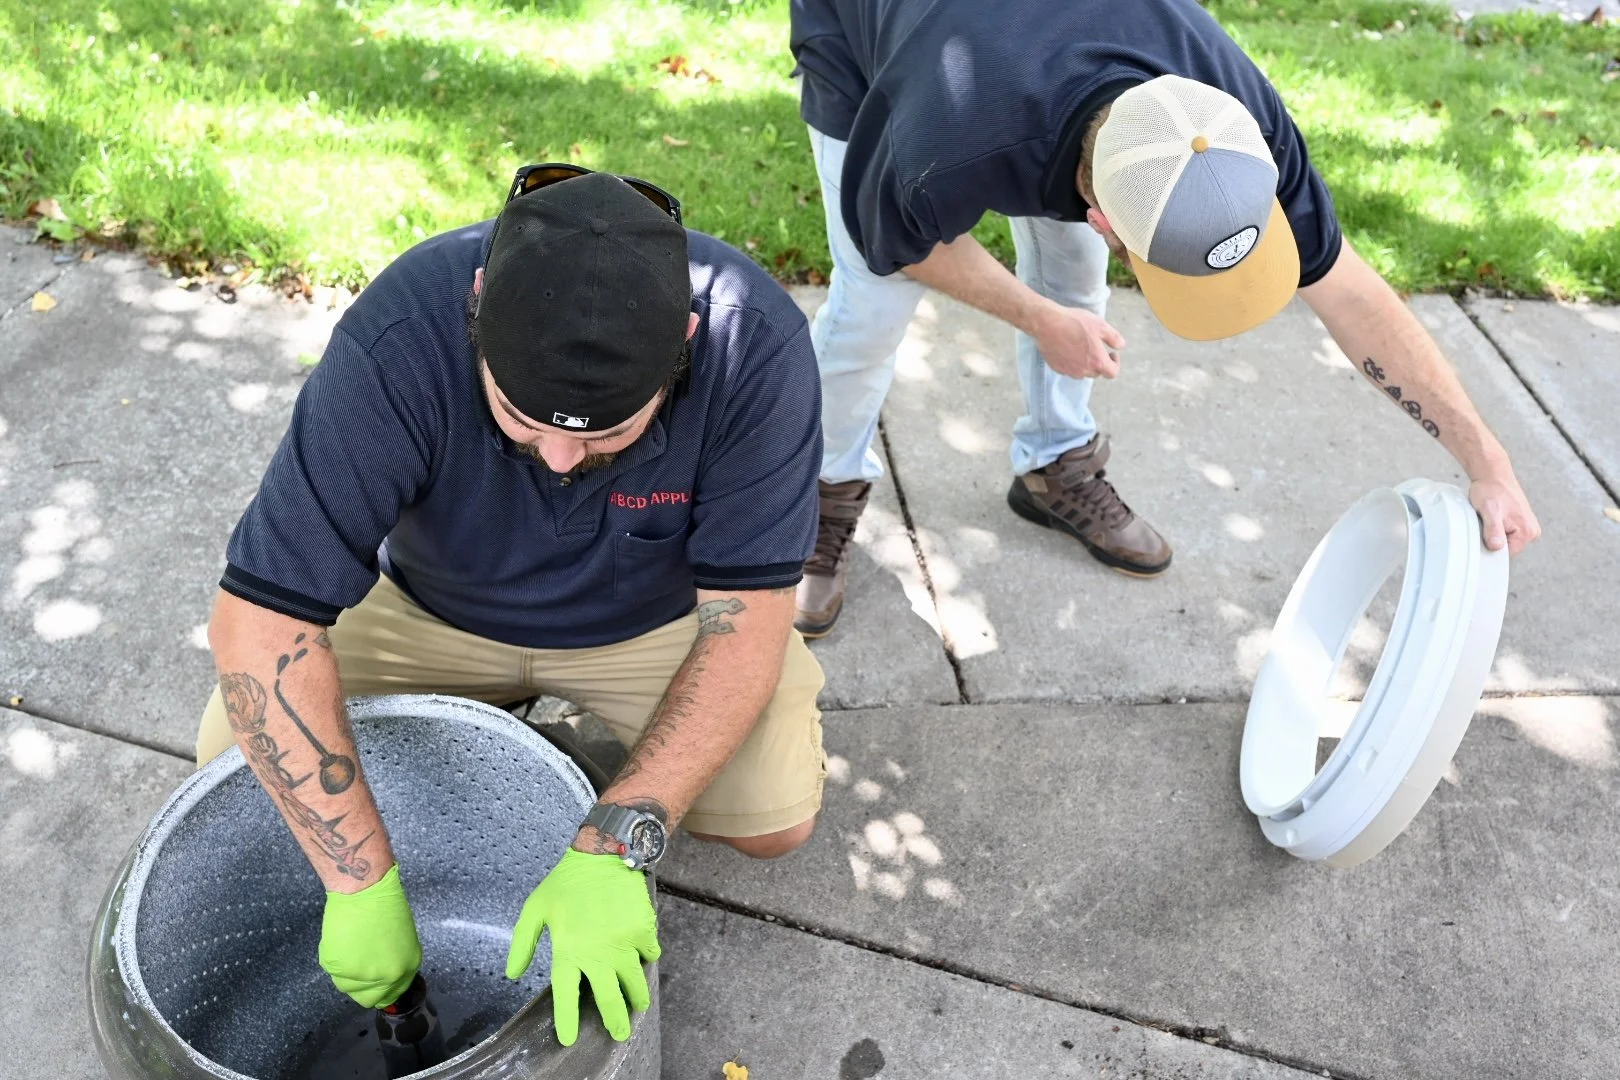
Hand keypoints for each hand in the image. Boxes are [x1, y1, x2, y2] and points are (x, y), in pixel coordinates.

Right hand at [318, 864, 421, 1007]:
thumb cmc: (384, 904)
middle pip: (368, 998)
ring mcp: (363, 975)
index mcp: (407, 967)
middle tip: (356, 965)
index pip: (391, 994)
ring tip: (350, 944)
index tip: (371, 984)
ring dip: (345, 970)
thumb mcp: (402, 939)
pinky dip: (333, 957)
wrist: (365, 888)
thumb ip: (393, 961)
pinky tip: (341, 938)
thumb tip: (382, 976)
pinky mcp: (340, 968)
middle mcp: (388, 976)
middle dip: (361, 985)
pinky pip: (332, 971)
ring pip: (346, 986)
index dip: (379, 989)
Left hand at [505, 849, 659, 1045]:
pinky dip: (647, 960)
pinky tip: (644, 960)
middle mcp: (597, 953)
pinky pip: (649, 954)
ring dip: (636, 998)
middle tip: (619, 1034)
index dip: (567, 1020)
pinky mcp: (643, 931)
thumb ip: (522, 942)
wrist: (605, 853)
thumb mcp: (536, 907)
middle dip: (614, 1021)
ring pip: (633, 982)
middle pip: (608, 999)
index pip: (566, 995)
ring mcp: (623, 943)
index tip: (569, 1039)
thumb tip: (513, 974)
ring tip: (638, 1007)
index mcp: (568, 949)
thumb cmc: (567, 881)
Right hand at [1030, 302, 1125, 379]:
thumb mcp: (1101, 325)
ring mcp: (1069, 371)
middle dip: (1099, 362)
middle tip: (1095, 347)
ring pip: (1082, 372)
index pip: (1113, 373)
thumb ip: (1114, 338)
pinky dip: (1071, 361)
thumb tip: (1121, 346)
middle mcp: (1084, 371)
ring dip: (1085, 362)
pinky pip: (1069, 369)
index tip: (1111, 353)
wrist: (1047, 323)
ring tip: (1080, 346)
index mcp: (1097, 362)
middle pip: (1097, 373)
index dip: (1115, 363)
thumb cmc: (1075, 323)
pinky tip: (1068, 347)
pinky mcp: (1057, 368)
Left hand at [1469, 470, 1540, 555]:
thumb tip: (1497, 547)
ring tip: (1490, 517)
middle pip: (1506, 549)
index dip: (1491, 548)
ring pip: (1504, 540)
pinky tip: (1492, 517)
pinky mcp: (1520, 522)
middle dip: (1492, 539)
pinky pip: (1505, 532)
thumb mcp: (1489, 511)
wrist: (1493, 474)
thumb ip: (1494, 531)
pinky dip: (1496, 527)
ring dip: (1494, 533)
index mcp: (1527, 533)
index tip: (1483, 535)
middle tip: (1486, 522)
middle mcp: (1531, 532)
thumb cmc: (1491, 490)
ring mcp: (1527, 526)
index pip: (1505, 555)